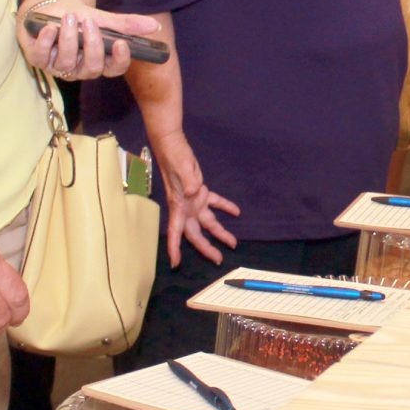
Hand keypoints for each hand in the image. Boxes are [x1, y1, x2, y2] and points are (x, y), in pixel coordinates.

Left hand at [19, 0, 160, 80]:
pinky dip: (46, 41)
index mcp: (99, 61)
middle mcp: (79, 68)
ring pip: (66, 62)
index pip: (114, 69)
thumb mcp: (102, 19)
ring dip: (68, 39)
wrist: (50, 8)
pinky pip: (41, 57)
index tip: (121, 43)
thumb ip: (126, 25)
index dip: (119, 60)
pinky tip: (49, 27)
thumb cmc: (78, 18)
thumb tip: (155, 27)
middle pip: (91, 68)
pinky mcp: (38, 59)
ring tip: (67, 18)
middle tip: (88, 22)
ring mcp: (58, 66)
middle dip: (91, 45)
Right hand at [152, 129, 240, 267]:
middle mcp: (185, 208)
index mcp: (179, 206)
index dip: (175, 248)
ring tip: (233, 243)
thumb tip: (194, 193)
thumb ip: (188, 182)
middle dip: (206, 248)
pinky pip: (215, 202)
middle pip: (195, 234)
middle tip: (218, 259)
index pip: (175, 232)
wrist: (173, 145)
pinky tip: (236, 212)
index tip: (176, 263)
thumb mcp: (182, 169)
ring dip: (219, 232)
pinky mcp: (201, 191)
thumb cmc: (174, 158)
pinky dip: (225, 207)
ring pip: (208, 222)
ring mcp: (193, 201)